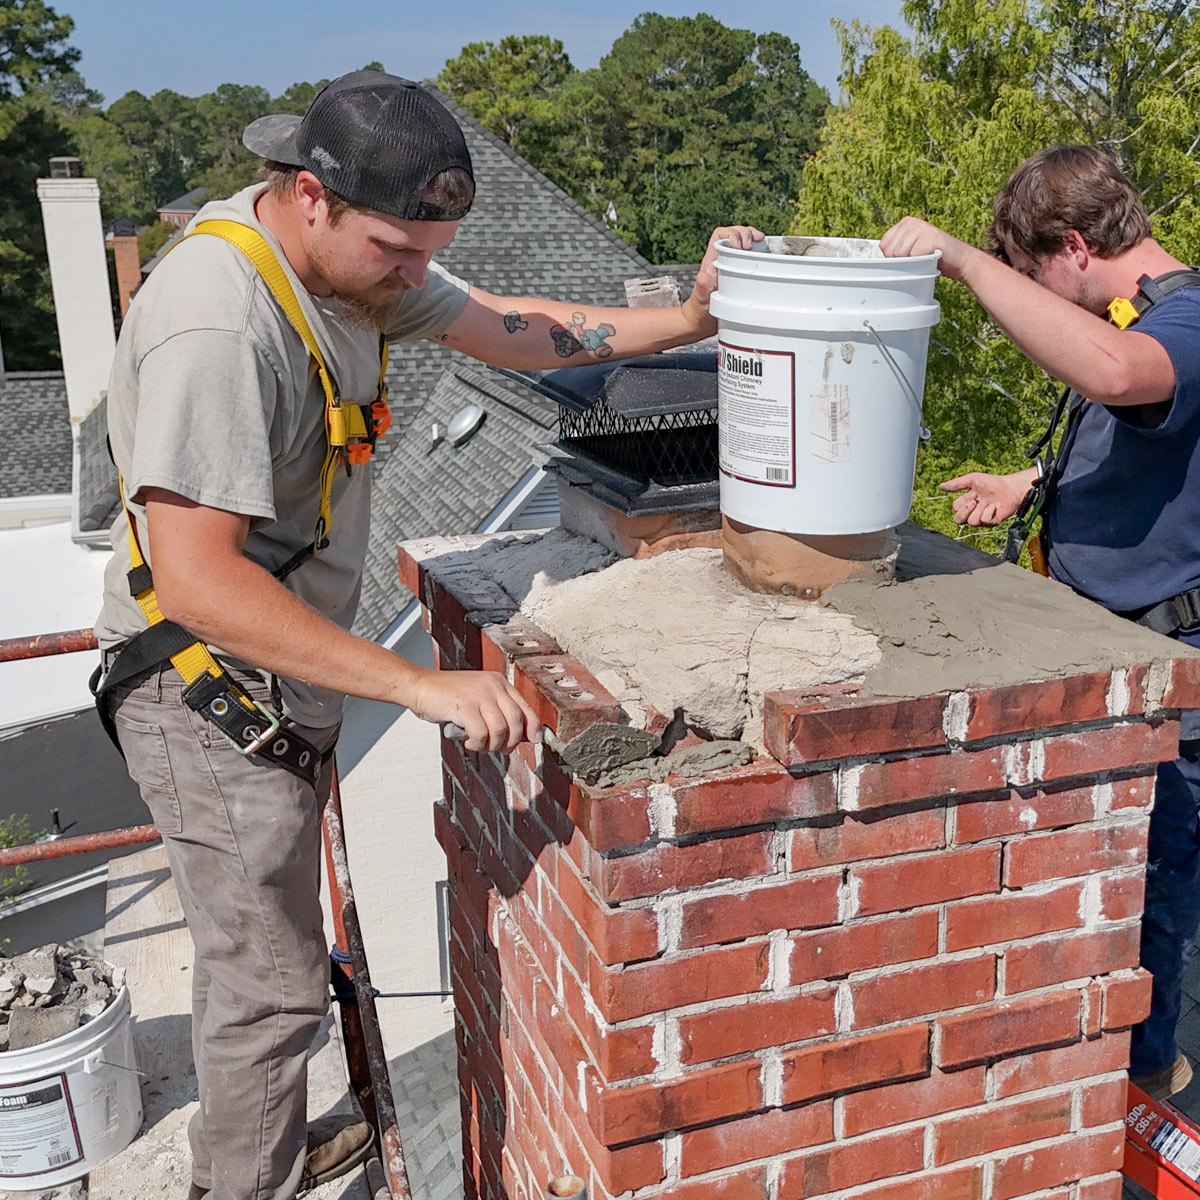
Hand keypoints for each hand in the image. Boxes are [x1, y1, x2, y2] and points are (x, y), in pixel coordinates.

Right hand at [408, 669, 539, 752]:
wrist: (419, 685)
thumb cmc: (445, 694)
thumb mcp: (476, 696)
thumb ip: (495, 710)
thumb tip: (515, 735)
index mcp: (498, 682)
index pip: (525, 707)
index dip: (533, 727)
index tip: (535, 740)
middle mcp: (492, 685)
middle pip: (516, 720)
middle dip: (512, 741)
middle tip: (501, 749)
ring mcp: (479, 694)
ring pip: (501, 730)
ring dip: (492, 745)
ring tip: (480, 744)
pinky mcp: (465, 706)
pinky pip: (481, 734)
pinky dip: (477, 744)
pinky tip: (469, 741)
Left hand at [686, 224, 765, 327]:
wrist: (701, 322)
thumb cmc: (700, 309)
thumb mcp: (702, 296)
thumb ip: (705, 282)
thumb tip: (711, 269)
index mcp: (712, 261)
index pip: (720, 235)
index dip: (731, 234)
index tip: (740, 244)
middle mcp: (721, 260)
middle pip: (733, 234)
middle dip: (745, 233)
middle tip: (751, 245)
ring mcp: (731, 265)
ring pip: (742, 242)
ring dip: (752, 238)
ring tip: (759, 241)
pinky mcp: (739, 273)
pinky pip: (748, 256)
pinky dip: (757, 251)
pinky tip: (764, 253)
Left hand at [880, 217, 972, 280]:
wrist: (959, 260)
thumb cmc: (933, 258)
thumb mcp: (910, 250)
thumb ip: (895, 249)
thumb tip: (873, 263)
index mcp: (905, 223)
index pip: (884, 245)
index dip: (893, 257)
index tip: (908, 258)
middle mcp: (912, 222)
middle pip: (890, 251)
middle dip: (902, 261)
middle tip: (918, 260)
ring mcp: (921, 228)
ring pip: (899, 254)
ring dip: (912, 263)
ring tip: (924, 259)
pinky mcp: (930, 237)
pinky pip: (913, 258)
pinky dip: (922, 263)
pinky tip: (931, 258)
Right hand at [940, 470, 1034, 526]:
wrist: (1010, 486)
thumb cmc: (992, 482)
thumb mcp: (972, 479)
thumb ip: (957, 484)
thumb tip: (941, 486)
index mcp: (966, 504)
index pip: (956, 508)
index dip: (963, 500)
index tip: (974, 493)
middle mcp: (972, 513)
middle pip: (958, 520)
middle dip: (966, 509)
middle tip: (976, 500)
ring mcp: (982, 519)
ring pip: (972, 522)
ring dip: (980, 509)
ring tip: (988, 501)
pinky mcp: (992, 522)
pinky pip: (985, 521)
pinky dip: (989, 512)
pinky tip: (995, 506)